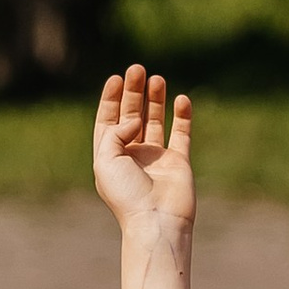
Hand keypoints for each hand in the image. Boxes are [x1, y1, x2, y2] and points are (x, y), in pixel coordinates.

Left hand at [92, 65, 194, 236]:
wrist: (156, 220)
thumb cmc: (126, 194)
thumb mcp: (106, 159)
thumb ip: (115, 131)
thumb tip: (135, 119)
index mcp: (110, 156)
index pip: (109, 120)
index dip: (111, 99)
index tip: (116, 78)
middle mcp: (132, 155)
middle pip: (132, 115)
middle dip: (134, 92)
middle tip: (137, 69)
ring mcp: (156, 158)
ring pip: (155, 121)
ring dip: (155, 99)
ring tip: (156, 78)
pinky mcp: (178, 161)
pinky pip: (181, 133)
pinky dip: (182, 116)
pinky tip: (181, 99)